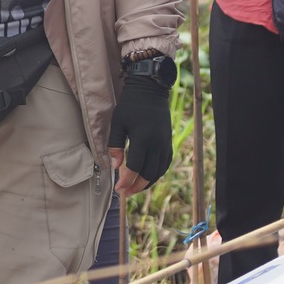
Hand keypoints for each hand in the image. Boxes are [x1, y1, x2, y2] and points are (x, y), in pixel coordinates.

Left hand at [106, 64, 173, 196]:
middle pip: (148, 172)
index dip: (126, 180)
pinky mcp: (168, 142)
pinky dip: (156, 173)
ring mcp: (165, 144)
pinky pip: (165, 164)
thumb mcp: (118, 123)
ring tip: (134, 189)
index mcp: (143, 138)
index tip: (118, 189)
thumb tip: (114, 166)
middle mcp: (157, 144)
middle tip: (125, 193)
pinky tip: (147, 177)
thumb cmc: (130, 106)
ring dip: (147, 182)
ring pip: (158, 171)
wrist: (151, 91)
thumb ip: (115, 145)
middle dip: (136, 186)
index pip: (135, 167)